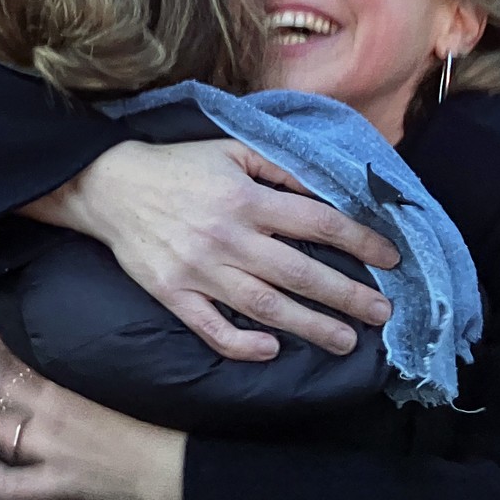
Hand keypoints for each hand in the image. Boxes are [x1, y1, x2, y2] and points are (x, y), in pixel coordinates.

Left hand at [0, 317, 185, 499]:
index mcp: (63, 390)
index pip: (15, 359)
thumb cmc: (144, 423)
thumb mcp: (103, 390)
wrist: (170, 467)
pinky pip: (18, 488)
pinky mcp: (58, 486)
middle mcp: (50, 417)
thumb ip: (68, 380)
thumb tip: (40, 362)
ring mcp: (50, 452)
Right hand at [29, 138, 396, 361]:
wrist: (110, 187)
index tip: (390, 259)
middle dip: (347, 295)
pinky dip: (240, 344)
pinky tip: (271, 350)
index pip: (317, 221)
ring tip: (346, 342)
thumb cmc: (178, 166)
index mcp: (245, 198)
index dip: (359, 241)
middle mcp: (228, 237)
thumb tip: (324, 189)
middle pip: (299, 272)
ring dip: (309, 327)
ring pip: (264, 306)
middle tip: (383, 314)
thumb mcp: (231, 149)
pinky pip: (210, 328)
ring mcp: (199, 271)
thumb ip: (279, 167)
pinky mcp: (173, 294)